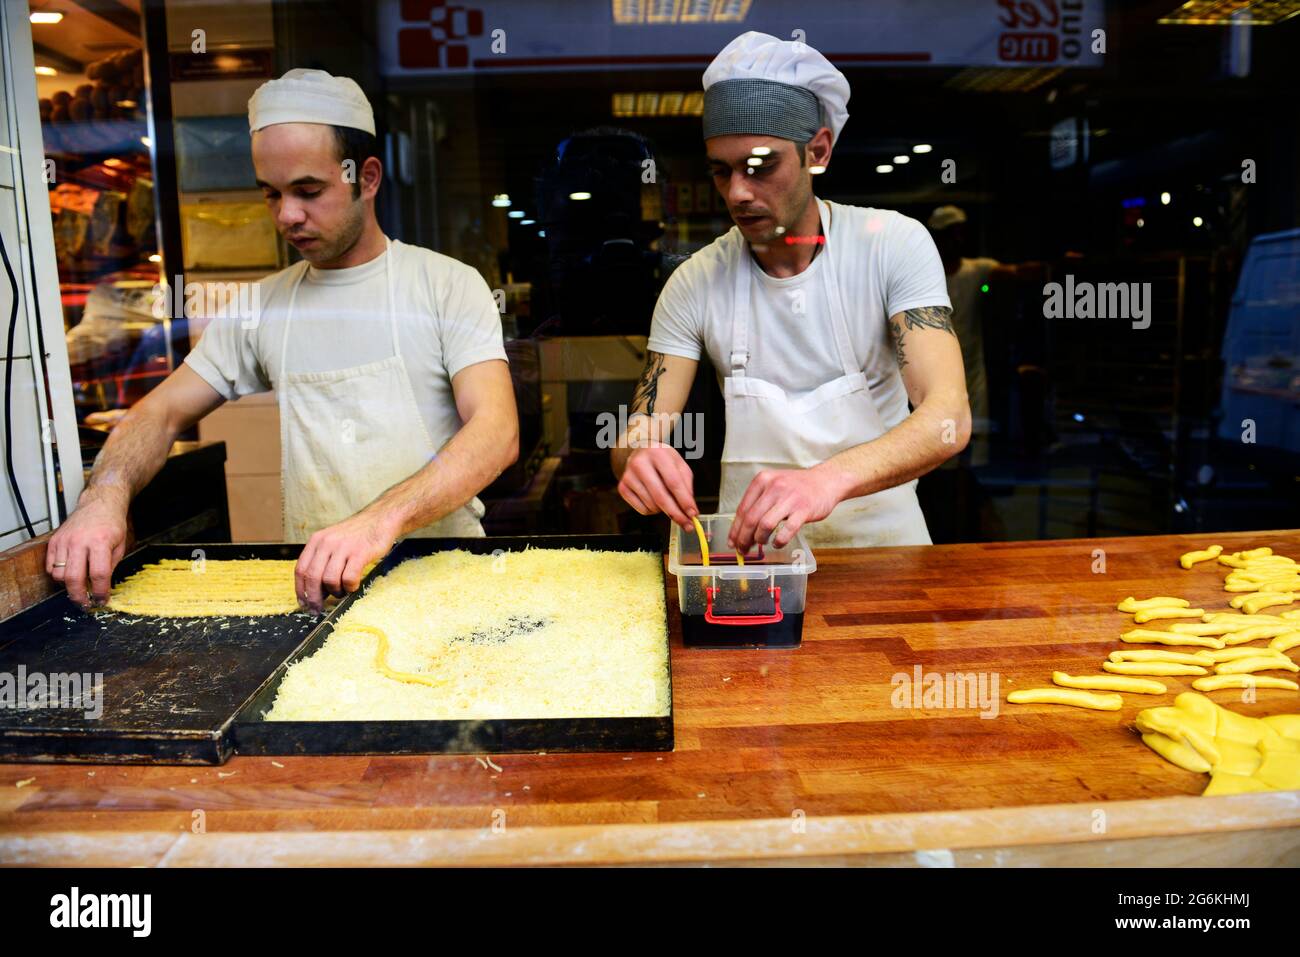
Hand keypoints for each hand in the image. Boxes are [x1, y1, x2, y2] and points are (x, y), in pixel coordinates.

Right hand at [46, 494, 128, 608]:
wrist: (100, 503)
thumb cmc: (112, 524)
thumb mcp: (121, 545)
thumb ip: (111, 567)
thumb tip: (101, 589)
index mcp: (100, 542)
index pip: (98, 575)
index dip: (100, 592)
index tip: (101, 600)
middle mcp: (79, 542)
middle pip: (73, 578)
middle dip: (79, 596)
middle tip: (85, 604)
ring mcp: (64, 541)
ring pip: (58, 574)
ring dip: (68, 585)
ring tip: (79, 586)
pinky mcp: (54, 541)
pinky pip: (50, 566)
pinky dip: (57, 575)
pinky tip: (69, 574)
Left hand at [295, 510, 399, 612]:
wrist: (381, 519)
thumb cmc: (358, 535)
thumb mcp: (333, 541)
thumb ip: (322, 560)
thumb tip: (315, 589)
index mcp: (317, 541)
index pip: (300, 570)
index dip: (300, 590)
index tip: (303, 603)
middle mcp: (327, 543)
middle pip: (312, 577)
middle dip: (313, 598)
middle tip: (318, 609)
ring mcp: (343, 547)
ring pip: (329, 580)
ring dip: (335, 592)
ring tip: (342, 591)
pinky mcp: (360, 553)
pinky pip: (348, 578)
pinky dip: (350, 587)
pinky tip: (354, 585)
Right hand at [617, 441, 697, 529]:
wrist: (640, 452)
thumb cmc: (662, 460)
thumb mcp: (679, 465)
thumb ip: (686, 486)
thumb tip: (690, 510)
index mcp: (657, 454)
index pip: (673, 482)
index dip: (684, 501)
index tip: (693, 514)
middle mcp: (640, 463)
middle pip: (660, 497)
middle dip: (676, 513)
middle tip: (687, 524)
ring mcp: (628, 476)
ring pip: (652, 506)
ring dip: (663, 509)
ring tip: (665, 497)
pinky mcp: (622, 488)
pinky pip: (642, 510)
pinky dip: (652, 510)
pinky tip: (653, 498)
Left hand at [729, 464, 849, 551]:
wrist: (825, 481)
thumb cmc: (797, 487)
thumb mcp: (774, 485)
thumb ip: (759, 503)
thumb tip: (742, 529)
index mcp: (762, 480)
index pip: (742, 509)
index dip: (735, 529)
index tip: (732, 542)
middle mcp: (774, 487)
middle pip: (750, 519)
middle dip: (744, 538)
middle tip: (743, 549)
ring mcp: (789, 498)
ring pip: (765, 525)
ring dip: (760, 539)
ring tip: (762, 543)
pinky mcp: (803, 510)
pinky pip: (786, 530)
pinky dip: (779, 541)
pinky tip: (777, 543)